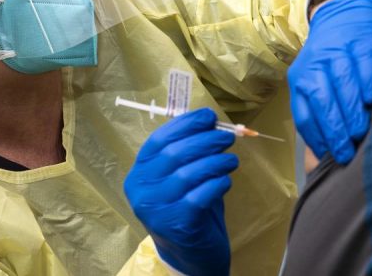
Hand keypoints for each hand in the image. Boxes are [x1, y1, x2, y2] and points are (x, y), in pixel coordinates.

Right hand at [124, 108, 238, 275]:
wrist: (189, 255)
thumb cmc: (185, 208)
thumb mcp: (179, 178)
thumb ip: (188, 153)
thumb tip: (210, 121)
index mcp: (139, 173)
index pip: (159, 140)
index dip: (185, 125)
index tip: (208, 116)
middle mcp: (141, 190)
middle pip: (174, 154)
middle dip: (205, 140)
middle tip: (227, 137)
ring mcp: (156, 209)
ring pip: (189, 174)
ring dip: (216, 161)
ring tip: (232, 160)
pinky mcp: (176, 224)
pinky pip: (200, 196)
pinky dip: (217, 183)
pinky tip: (225, 181)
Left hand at [288, 0, 371, 163]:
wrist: (346, 13)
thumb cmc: (333, 59)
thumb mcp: (316, 78)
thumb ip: (318, 108)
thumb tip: (323, 151)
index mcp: (301, 78)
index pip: (304, 112)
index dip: (315, 136)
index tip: (328, 155)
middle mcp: (316, 64)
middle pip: (321, 100)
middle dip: (333, 129)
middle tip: (346, 152)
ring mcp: (339, 51)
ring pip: (342, 84)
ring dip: (350, 111)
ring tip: (360, 132)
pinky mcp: (362, 42)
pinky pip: (364, 64)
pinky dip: (369, 82)